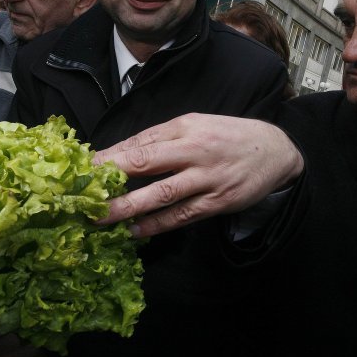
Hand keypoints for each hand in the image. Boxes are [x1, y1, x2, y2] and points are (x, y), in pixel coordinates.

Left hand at [93, 113, 303, 236]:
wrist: (275, 151)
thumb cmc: (228, 136)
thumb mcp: (196, 125)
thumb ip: (161, 138)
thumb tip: (121, 154)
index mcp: (185, 126)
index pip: (140, 141)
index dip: (109, 155)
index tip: (81, 168)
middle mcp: (194, 150)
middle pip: (146, 163)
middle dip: (111, 178)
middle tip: (82, 193)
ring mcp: (207, 178)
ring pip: (162, 193)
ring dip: (128, 207)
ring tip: (100, 218)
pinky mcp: (217, 202)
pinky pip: (182, 215)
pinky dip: (157, 224)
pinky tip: (135, 231)